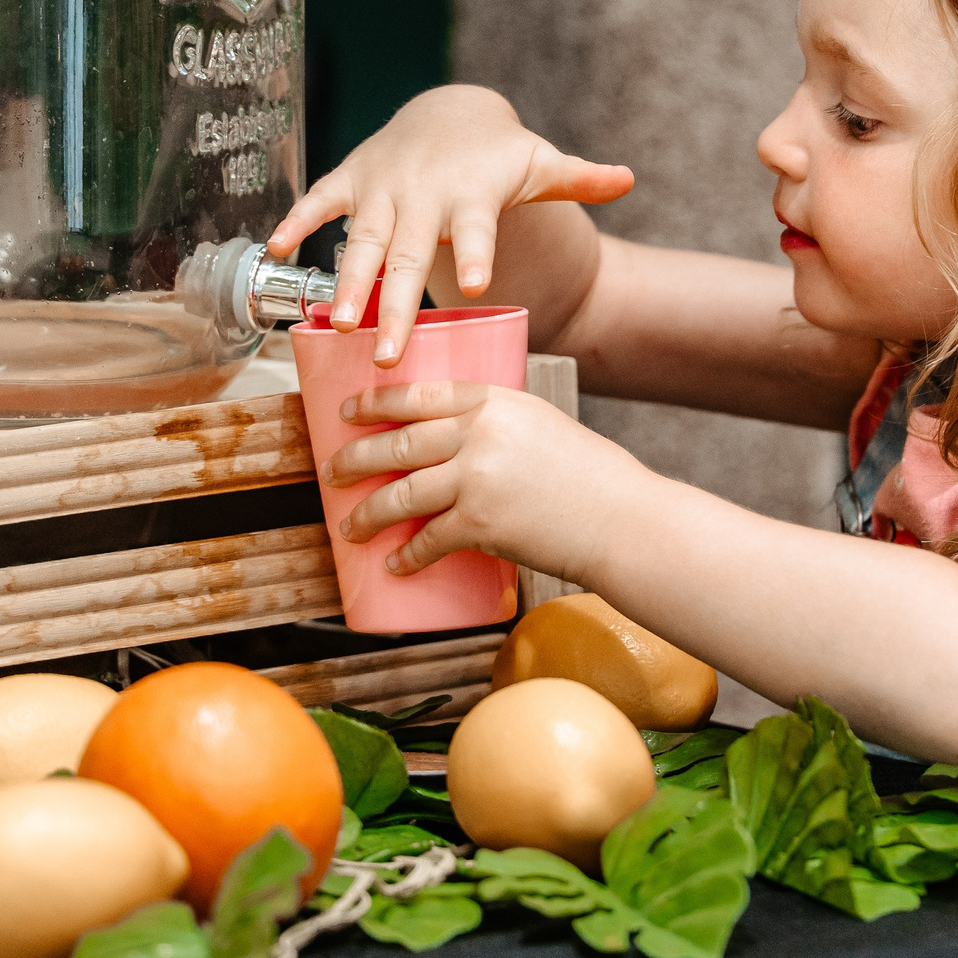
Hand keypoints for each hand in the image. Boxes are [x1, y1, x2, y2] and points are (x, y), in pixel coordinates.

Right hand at [266, 84, 633, 365]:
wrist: (450, 112)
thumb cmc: (498, 156)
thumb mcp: (539, 164)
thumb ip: (580, 177)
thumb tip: (629, 177)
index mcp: (472, 195)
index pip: (477, 229)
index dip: (477, 255)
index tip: (476, 287)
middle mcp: (424, 194)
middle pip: (410, 255)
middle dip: (398, 305)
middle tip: (389, 353)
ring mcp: (384, 187)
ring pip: (362, 240)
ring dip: (345, 280)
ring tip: (335, 323)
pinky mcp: (352, 180)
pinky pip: (320, 203)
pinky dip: (296, 222)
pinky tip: (272, 251)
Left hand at [322, 381, 642, 579]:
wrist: (623, 520)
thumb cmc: (592, 477)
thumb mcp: (542, 425)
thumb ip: (496, 425)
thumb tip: (452, 440)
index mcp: (495, 401)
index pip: (418, 394)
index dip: (374, 403)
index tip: (347, 412)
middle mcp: (480, 432)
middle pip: (397, 442)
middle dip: (355, 460)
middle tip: (333, 472)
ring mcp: (477, 476)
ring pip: (401, 493)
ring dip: (369, 513)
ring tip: (351, 527)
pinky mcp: (481, 522)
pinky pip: (429, 538)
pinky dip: (408, 555)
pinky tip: (397, 564)